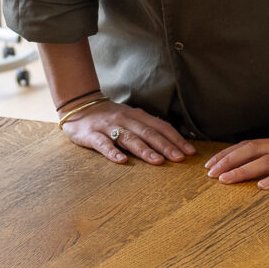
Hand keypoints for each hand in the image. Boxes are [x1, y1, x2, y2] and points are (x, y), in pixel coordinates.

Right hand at [64, 101, 192, 165]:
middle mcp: (125, 120)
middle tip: (179, 158)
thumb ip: (147, 128)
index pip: (161, 127)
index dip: (176, 139)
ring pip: (129, 138)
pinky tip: (122, 161)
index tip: (189, 152)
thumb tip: (172, 143)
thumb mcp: (131, 118)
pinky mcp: (91, 134)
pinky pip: (102, 143)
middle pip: (148, 133)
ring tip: (158, 161)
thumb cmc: (109, 116)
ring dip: (145, 150)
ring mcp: (108, 126)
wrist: (78, 106)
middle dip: (165, 146)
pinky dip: (112, 152)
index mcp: (137, 116)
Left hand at [204, 127, 268, 188]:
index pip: (248, 146)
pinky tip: (263, 186)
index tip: (211, 164)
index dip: (228, 154)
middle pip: (251, 152)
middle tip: (209, 174)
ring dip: (244, 170)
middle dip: (228, 162)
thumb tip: (262, 160)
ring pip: (266, 162)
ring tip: (226, 180)